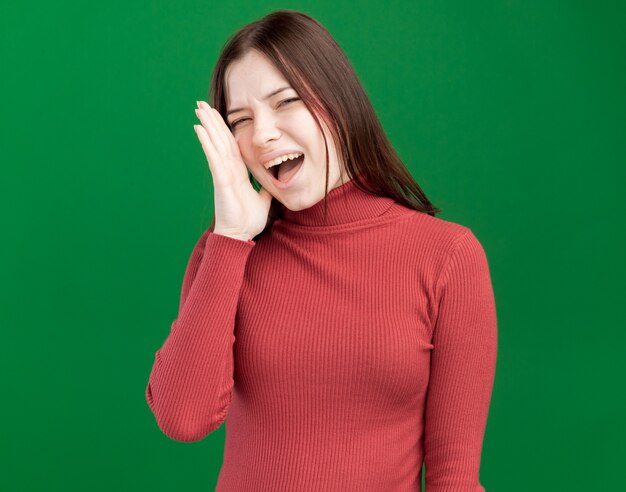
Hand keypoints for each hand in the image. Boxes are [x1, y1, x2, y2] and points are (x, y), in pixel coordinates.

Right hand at [194, 100, 272, 240]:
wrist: (240, 235)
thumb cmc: (248, 220)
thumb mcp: (263, 199)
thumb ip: (265, 188)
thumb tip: (274, 182)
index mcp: (237, 172)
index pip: (231, 144)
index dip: (225, 129)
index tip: (218, 114)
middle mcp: (228, 169)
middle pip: (220, 139)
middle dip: (212, 120)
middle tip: (202, 103)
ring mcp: (223, 173)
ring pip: (215, 143)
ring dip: (207, 124)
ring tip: (198, 108)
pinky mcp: (221, 179)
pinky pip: (213, 157)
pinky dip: (207, 142)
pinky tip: (199, 128)